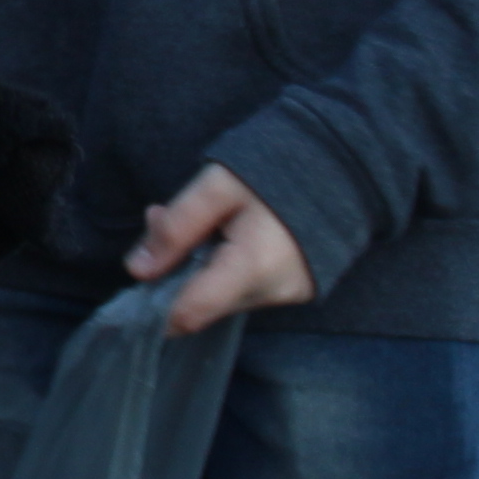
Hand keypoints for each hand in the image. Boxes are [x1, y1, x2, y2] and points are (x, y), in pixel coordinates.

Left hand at [129, 158, 316, 330]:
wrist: (342, 165)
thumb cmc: (276, 169)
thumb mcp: (218, 185)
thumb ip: (176, 227)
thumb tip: (136, 270)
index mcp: (252, 267)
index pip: (187, 314)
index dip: (153, 306)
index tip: (140, 276)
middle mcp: (272, 292)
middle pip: (201, 303)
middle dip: (173, 269)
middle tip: (165, 220)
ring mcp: (287, 295)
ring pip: (220, 296)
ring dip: (197, 266)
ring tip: (203, 220)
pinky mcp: (294, 290)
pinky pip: (243, 289)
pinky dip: (224, 268)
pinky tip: (228, 233)